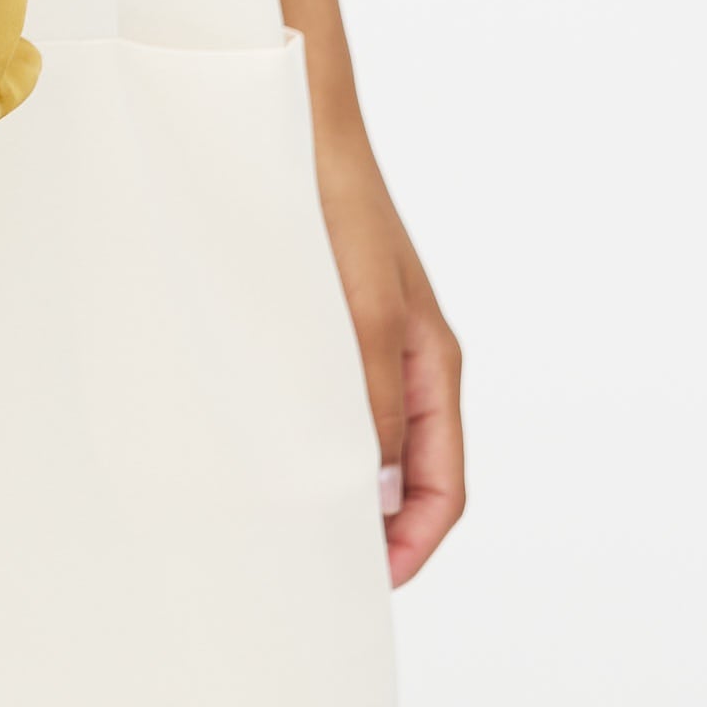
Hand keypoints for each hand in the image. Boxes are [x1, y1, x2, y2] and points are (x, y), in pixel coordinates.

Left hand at [311, 111, 465, 584]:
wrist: (299, 126)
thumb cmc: (338, 209)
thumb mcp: (364, 315)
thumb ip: (372, 402)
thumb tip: (376, 491)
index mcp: (432, 368)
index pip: (441, 486)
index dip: (413, 543)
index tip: (369, 580)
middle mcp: (405, 364)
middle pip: (406, 476)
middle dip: (375, 529)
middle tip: (315, 564)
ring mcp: (367, 345)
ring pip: (364, 440)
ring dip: (338, 485)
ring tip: (286, 520)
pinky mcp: (326, 325)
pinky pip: (328, 401)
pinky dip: (309, 437)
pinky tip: (264, 449)